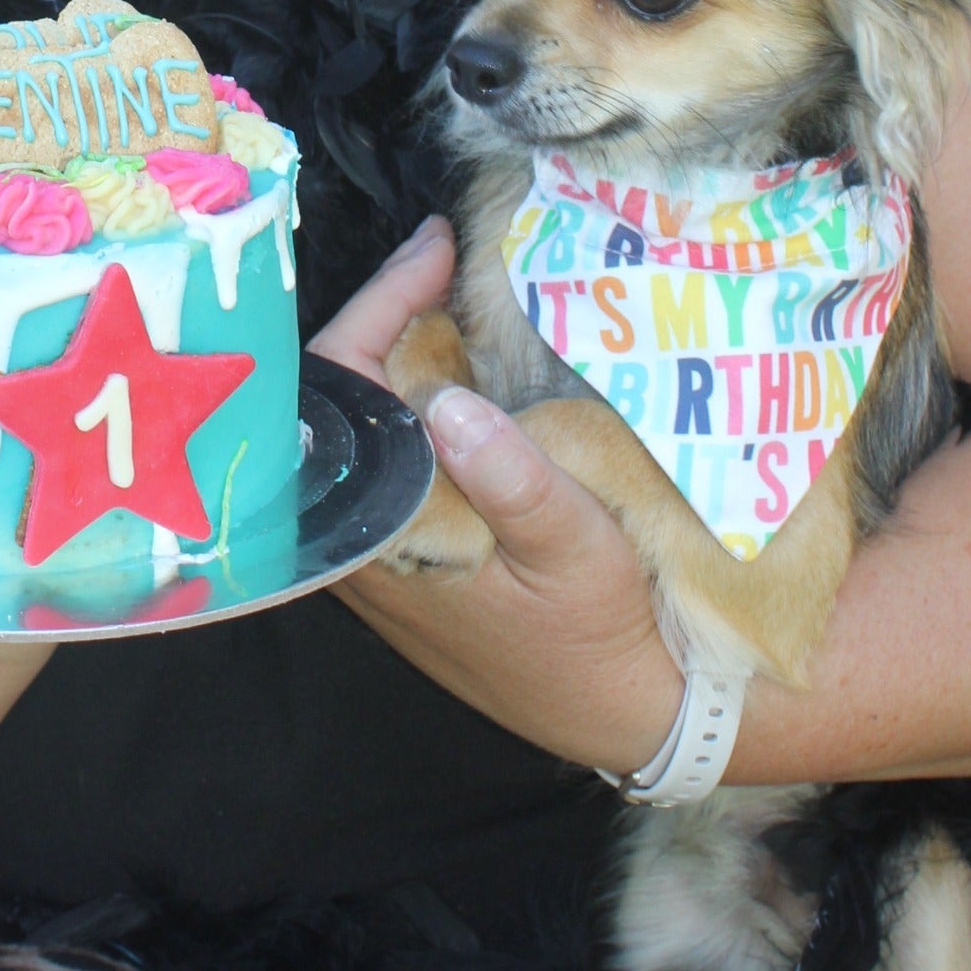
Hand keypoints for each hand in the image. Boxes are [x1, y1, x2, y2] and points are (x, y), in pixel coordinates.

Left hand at [311, 219, 684, 774]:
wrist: (628, 721)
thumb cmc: (600, 644)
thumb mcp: (577, 557)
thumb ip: (515, 482)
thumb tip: (450, 404)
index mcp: (380, 534)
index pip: (342, 388)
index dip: (380, 306)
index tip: (435, 250)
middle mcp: (359, 536)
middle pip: (344, 395)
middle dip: (387, 313)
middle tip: (445, 254)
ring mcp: (380, 542)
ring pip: (365, 420)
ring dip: (402, 349)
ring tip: (453, 285)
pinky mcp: (409, 548)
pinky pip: (393, 449)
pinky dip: (420, 391)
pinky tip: (463, 357)